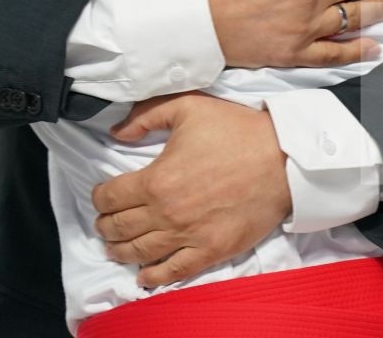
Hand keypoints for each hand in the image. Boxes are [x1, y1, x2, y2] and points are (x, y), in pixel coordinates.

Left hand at [94, 93, 290, 287]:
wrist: (282, 159)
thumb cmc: (237, 131)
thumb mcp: (189, 106)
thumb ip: (147, 115)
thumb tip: (118, 133)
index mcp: (156, 180)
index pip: (110, 198)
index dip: (99, 198)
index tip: (101, 196)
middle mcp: (166, 213)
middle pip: (119, 228)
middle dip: (105, 226)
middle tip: (105, 223)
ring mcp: (188, 236)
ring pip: (139, 252)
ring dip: (120, 251)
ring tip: (116, 247)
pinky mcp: (210, 251)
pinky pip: (172, 271)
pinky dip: (152, 276)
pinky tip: (143, 275)